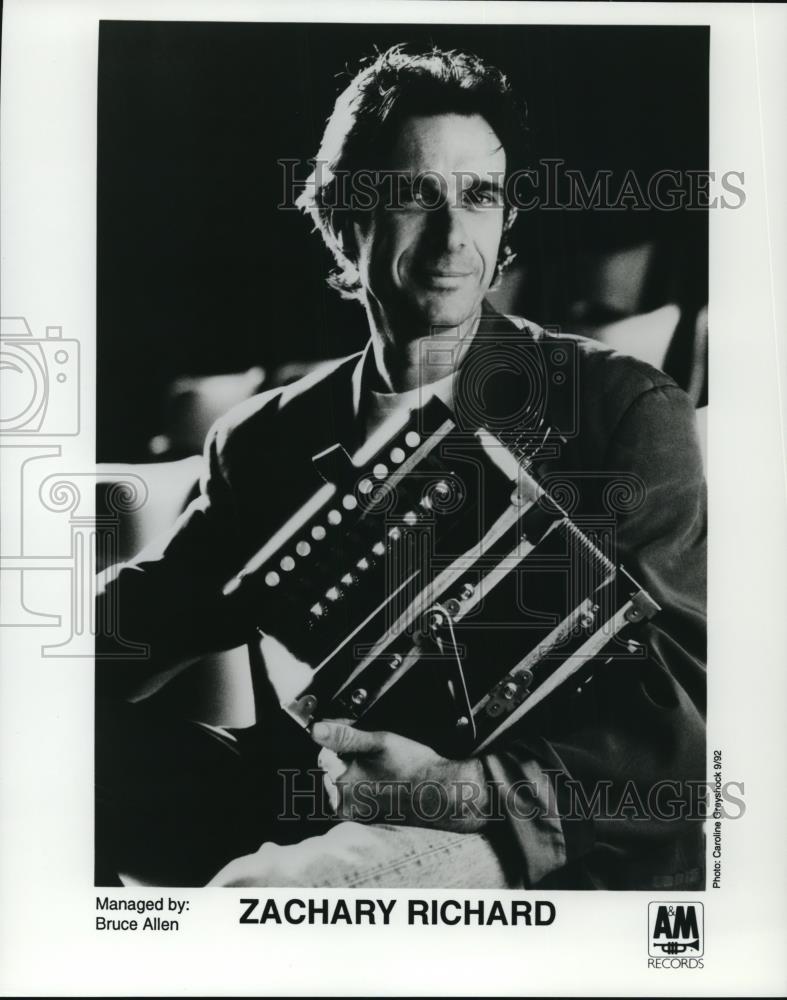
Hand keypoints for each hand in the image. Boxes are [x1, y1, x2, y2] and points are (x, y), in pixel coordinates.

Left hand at [311, 720, 488, 831]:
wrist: (441, 795)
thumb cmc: (414, 767)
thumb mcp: (379, 742)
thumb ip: (344, 735)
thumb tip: (316, 730)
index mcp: (342, 783)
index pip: (324, 754)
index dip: (343, 743)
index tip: (363, 742)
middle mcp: (344, 804)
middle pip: (332, 770)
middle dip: (347, 760)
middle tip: (377, 757)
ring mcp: (354, 815)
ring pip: (343, 784)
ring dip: (355, 774)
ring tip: (382, 771)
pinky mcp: (365, 821)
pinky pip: (355, 798)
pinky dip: (363, 788)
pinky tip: (383, 783)